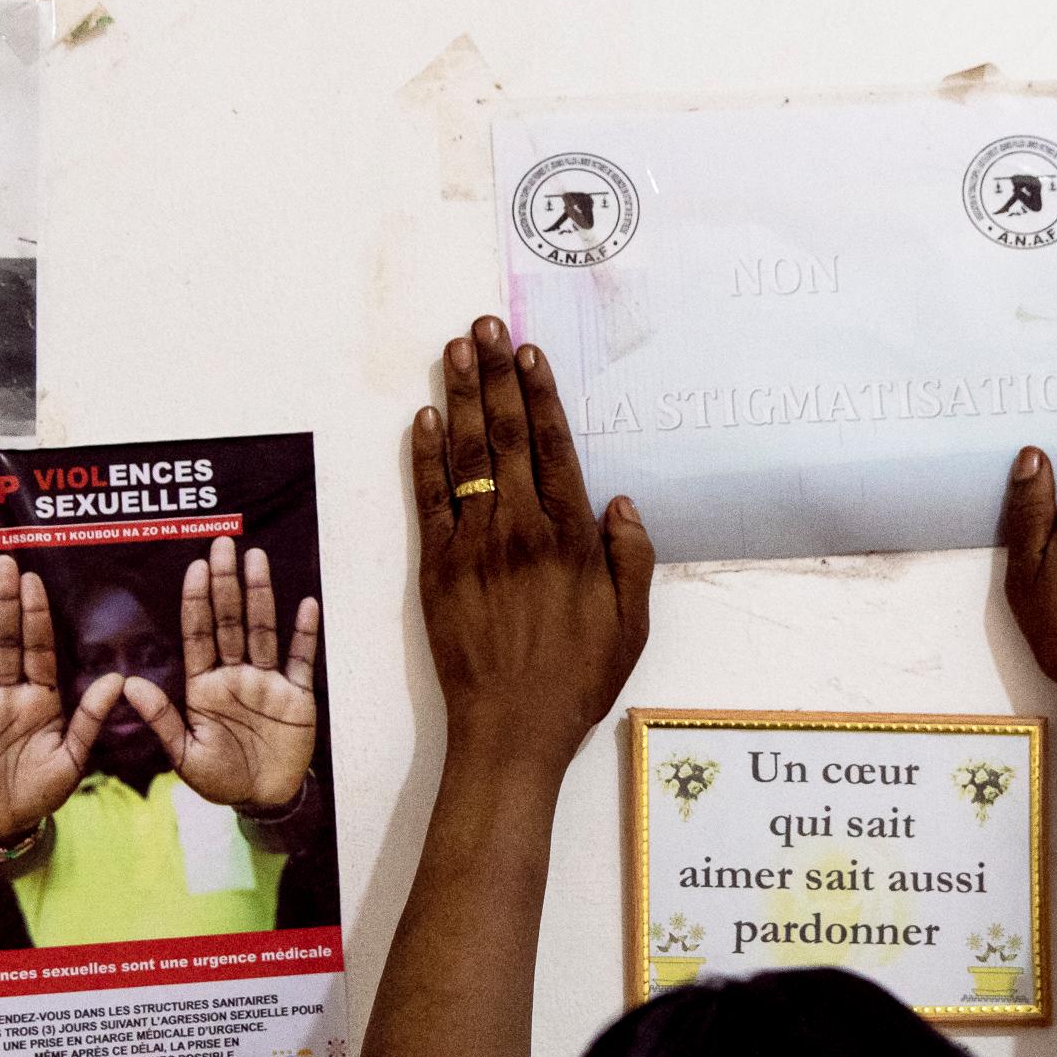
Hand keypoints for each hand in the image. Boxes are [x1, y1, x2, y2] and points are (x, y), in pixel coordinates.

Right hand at [0, 554, 121, 840]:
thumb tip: (118, 679)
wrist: (10, 823)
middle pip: (5, 642)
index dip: (35, 615)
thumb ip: (91, 718)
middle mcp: (7, 696)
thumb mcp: (74, 756)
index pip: (37, 648)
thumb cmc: (44, 789)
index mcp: (41, 698)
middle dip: (5, 604)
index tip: (33, 580)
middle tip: (3, 564)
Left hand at [122, 536, 320, 813]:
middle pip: (230, 622)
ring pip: (263, 631)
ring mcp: (268, 682)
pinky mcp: (298, 695)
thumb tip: (127, 683)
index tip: (195, 568)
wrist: (263, 800)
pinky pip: (302, 659)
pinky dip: (304, 633)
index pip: (199, 635)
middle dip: (226, 584)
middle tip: (223, 545)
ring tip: (257, 560)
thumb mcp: (184, 755)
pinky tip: (305, 604)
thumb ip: (160, 718)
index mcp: (204, 686)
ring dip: (261, 595)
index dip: (197, 602)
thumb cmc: (220, 779)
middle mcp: (235, 675)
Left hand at [408, 316, 652, 765]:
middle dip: (496, 376)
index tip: (530, 353)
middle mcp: (521, 530)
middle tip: (485, 328)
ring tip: (456, 351)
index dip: (540, 395)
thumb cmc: (577, 680)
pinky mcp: (437, 568)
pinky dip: (425, 457)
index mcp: (572, 539)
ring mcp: (475, 545)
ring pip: (466, 455)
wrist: (510, 729)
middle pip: (506, 436)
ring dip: (461, 397)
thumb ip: (632, 558)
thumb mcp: (632, 625)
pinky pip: (429, 500)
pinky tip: (425, 419)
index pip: (553, 448)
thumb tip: (620, 502)